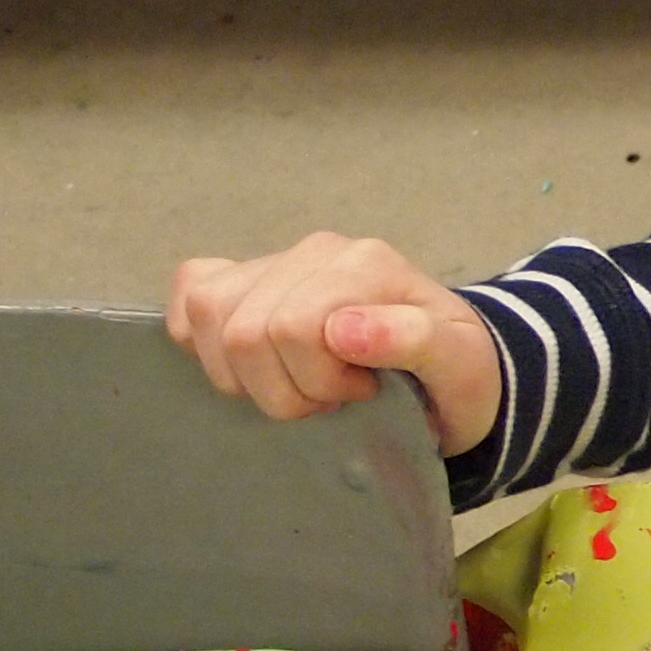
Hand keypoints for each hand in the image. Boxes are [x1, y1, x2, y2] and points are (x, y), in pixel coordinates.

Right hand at [165, 232, 503, 455]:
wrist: (448, 366)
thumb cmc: (454, 372)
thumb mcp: (459, 367)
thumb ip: (415, 341)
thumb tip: (345, 329)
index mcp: (366, 264)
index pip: (292, 328)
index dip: (317, 382)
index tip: (361, 393)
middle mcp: (317, 251)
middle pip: (245, 330)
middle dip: (284, 389)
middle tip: (331, 398)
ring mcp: (276, 261)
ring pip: (207, 311)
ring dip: (245, 374)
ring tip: (297, 383)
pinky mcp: (244, 277)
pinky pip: (191, 291)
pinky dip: (205, 340)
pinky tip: (251, 364)